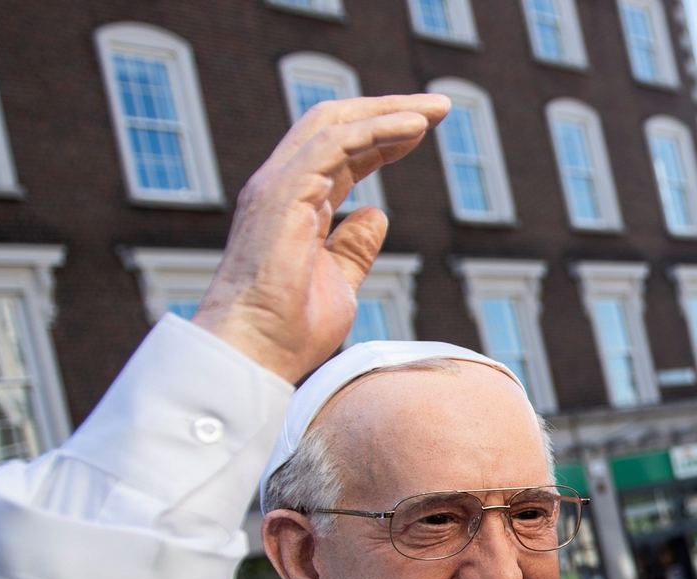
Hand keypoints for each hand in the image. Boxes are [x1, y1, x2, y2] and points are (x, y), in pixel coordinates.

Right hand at [192, 94, 448, 383]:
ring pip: (335, 125)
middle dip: (389, 109)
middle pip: (337, 125)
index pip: (342, 152)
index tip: (424, 129)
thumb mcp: (339, 282)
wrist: (255, 352)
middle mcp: (283, 185)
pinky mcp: (283, 193)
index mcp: (295, 203)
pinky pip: (334, 145)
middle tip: (440, 107)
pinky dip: (375, 130)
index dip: (383, 136)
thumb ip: (354, 247)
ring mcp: (279, 186)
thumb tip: (378, 214)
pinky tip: (413, 128)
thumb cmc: (288, 329)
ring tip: (436, 110)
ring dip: (389, 112)